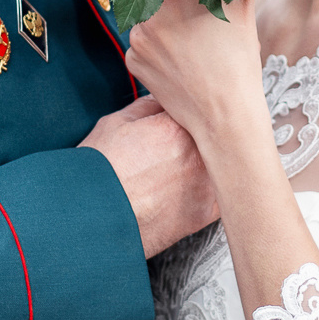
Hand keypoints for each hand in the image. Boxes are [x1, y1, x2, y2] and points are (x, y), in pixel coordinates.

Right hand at [79, 95, 218, 257]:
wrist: (93, 219)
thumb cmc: (99, 176)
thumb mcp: (115, 124)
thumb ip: (147, 107)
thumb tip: (162, 100)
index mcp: (177, 126)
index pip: (198, 107)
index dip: (190, 109)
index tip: (185, 113)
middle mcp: (197, 154)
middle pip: (217, 133)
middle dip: (206, 132)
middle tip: (184, 140)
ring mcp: (204, 184)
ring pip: (225, 161)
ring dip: (214, 158)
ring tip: (188, 163)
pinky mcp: (205, 212)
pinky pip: (225, 192)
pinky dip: (216, 186)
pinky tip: (198, 185)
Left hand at [122, 0, 266, 150]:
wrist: (224, 114)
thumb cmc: (238, 60)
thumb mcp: (242, 8)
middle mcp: (151, 9)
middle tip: (191, 13)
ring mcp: (137, 37)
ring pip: (148, 18)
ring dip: (163, 23)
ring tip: (189, 43)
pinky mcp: (132, 61)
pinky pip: (142, 45)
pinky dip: (157, 49)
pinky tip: (178, 61)